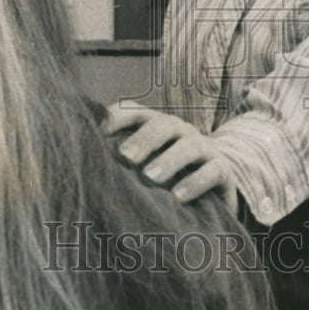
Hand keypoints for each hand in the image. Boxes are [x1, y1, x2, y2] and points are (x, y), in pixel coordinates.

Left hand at [104, 100, 237, 209]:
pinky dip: (195, 183)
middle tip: (125, 157)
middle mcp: (180, 131)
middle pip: (163, 125)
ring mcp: (204, 148)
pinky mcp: (222, 171)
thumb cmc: (168, 175)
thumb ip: (122, 162)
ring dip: (169, 160)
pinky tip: (178, 196)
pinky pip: (212, 171)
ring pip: (189, 147)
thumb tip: (86, 170)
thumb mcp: (145, 164)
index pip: (135, 112)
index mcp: (157, 125)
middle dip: (144, 139)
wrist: (215, 188)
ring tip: (150, 177)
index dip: (118, 117)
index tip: (99, 132)